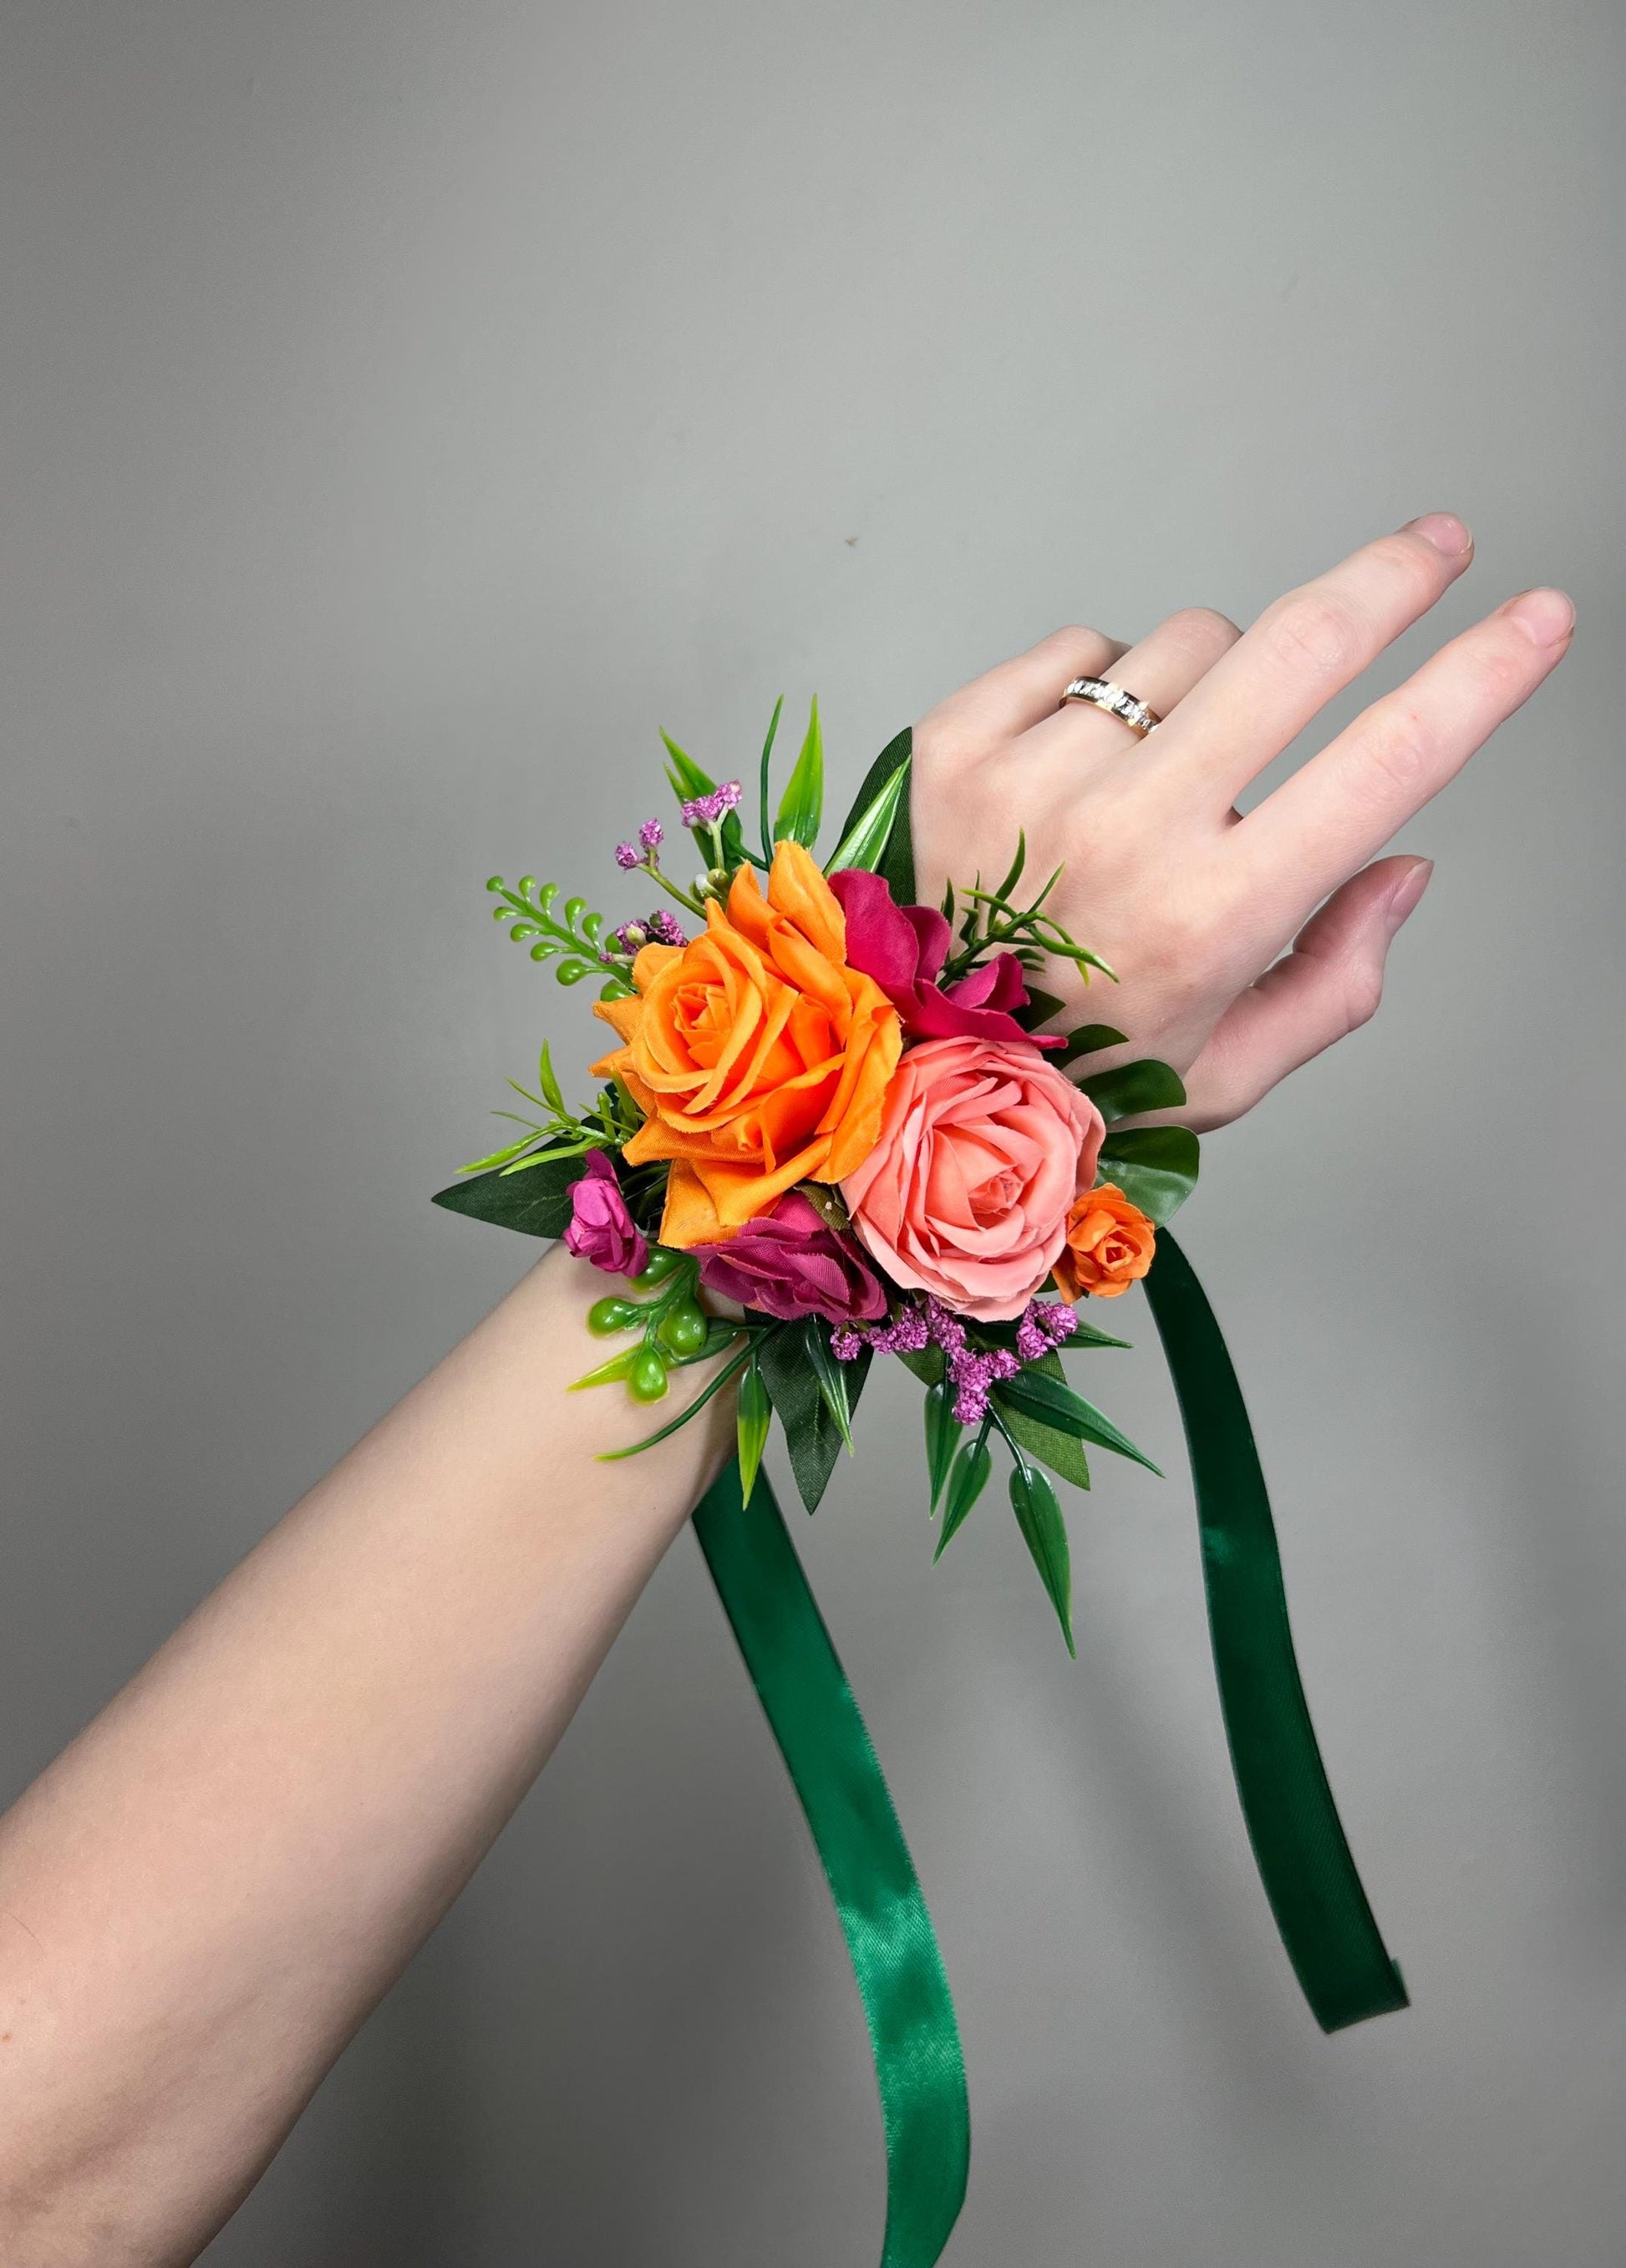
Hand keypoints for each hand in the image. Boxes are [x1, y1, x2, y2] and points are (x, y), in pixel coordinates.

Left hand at [909, 517, 1571, 1129]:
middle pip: (1298, 644)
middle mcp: (1127, 835)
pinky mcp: (957, 739)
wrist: (902, 1060)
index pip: (1388, 761)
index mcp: (1216, 919)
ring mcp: (1033, 776)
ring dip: (1210, 678)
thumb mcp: (1227, 1071)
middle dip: (1389, 580)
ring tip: (1163, 774)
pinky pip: (1081, 646)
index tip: (1538, 614)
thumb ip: (1337, 978)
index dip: (1482, 674)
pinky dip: (1100, 685)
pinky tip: (1079, 765)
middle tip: (1435, 548)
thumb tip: (1405, 864)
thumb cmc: (1072, 1072)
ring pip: (1189, 641)